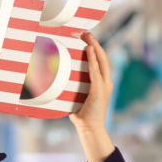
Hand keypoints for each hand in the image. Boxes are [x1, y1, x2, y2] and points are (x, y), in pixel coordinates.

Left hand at [70, 31, 114, 161]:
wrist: (89, 128)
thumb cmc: (80, 114)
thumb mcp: (76, 97)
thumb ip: (71, 87)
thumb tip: (55, 80)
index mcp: (102, 82)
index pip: (100, 61)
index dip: (95, 49)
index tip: (86, 39)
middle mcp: (106, 82)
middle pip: (103, 57)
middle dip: (95, 43)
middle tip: (86, 32)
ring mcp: (104, 86)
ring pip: (102, 61)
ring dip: (95, 47)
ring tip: (88, 36)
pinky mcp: (99, 91)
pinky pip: (96, 72)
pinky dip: (93, 60)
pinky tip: (89, 50)